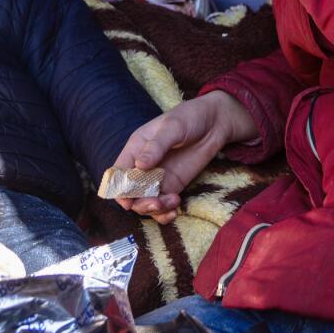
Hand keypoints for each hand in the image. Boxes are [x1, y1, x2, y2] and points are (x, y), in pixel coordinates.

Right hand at [111, 92, 258, 223]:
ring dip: (154, 209)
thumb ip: (156, 146)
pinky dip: (165, 214)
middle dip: (140, 202)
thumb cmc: (190, 118)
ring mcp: (157, 178)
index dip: (119, 189)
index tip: (128, 201)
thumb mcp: (173, 127)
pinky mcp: (172, 186)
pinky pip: (162, 205)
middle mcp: (143, 166)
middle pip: (130, 193)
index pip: (119, 173)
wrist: (214, 123)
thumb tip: (140, 165)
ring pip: (145, 202)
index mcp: (136, 148)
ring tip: (172, 203)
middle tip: (156, 203)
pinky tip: (175, 211)